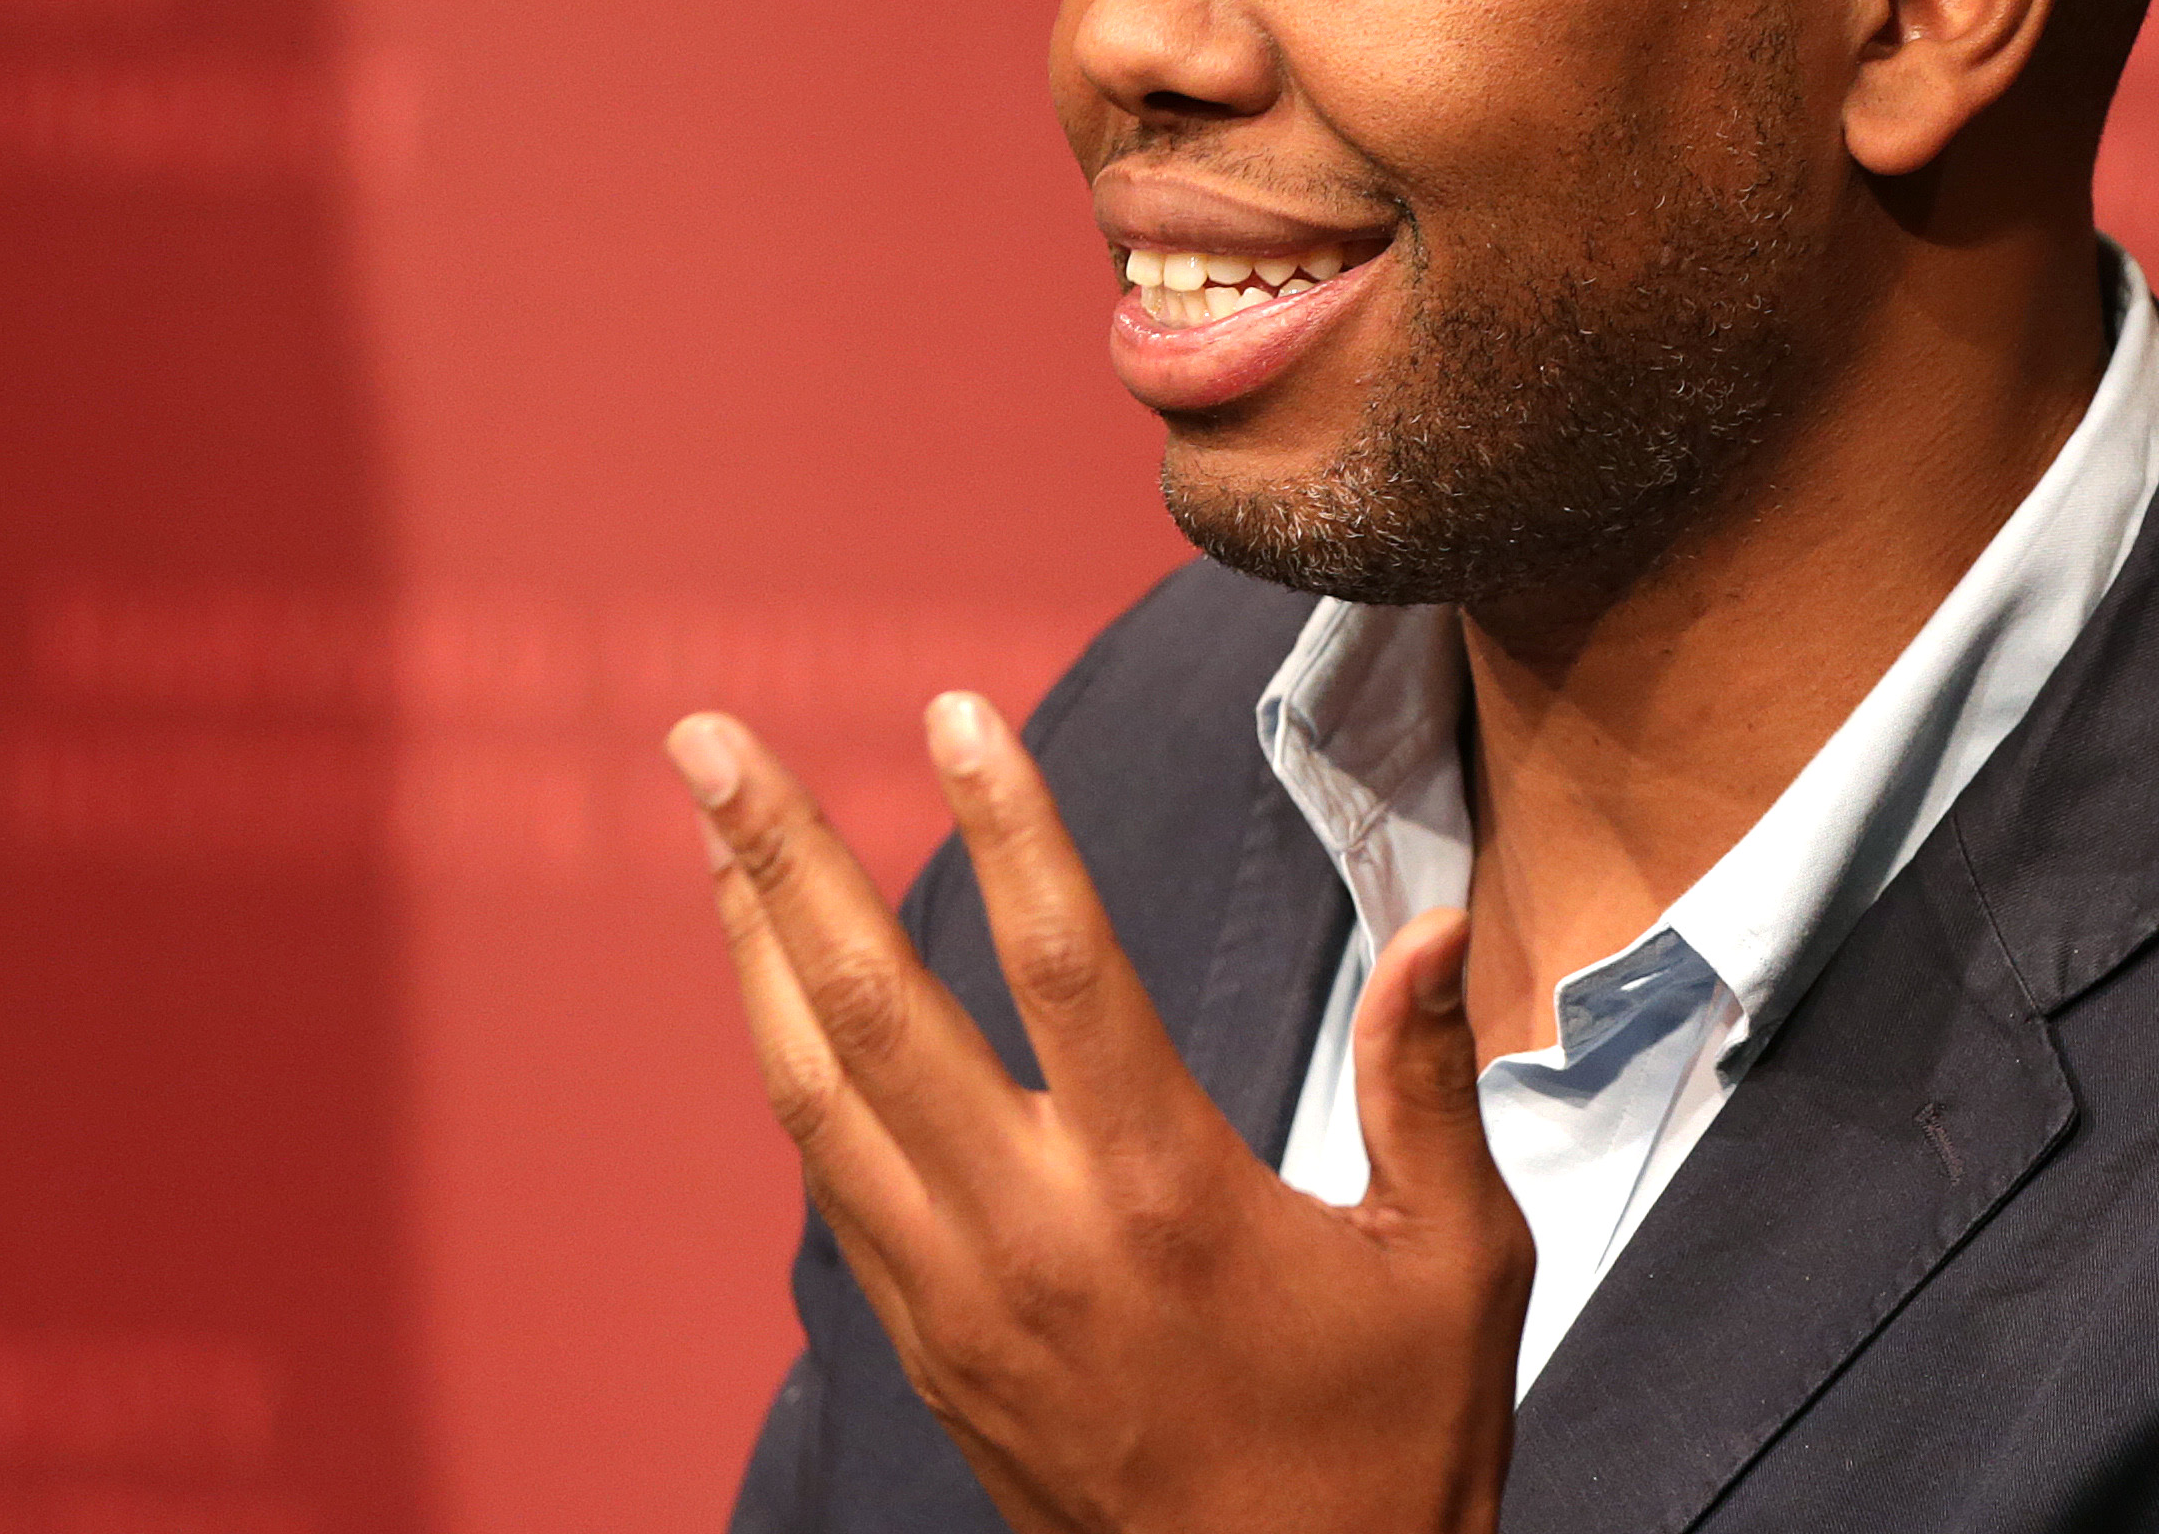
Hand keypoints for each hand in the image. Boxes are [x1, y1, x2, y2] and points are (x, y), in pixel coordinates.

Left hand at [670, 695, 1527, 1533]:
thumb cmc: (1393, 1445)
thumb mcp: (1455, 1257)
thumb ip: (1425, 1080)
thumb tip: (1436, 923)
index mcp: (1167, 1196)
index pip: (1058, 964)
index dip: (1006, 824)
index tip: (953, 713)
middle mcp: (1035, 1240)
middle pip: (873, 1014)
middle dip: (778, 861)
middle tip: (703, 739)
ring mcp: (962, 1305)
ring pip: (817, 1102)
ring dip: (755, 957)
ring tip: (713, 841)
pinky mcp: (937, 1356)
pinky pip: (838, 1188)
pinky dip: (799, 1076)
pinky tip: (789, 1008)